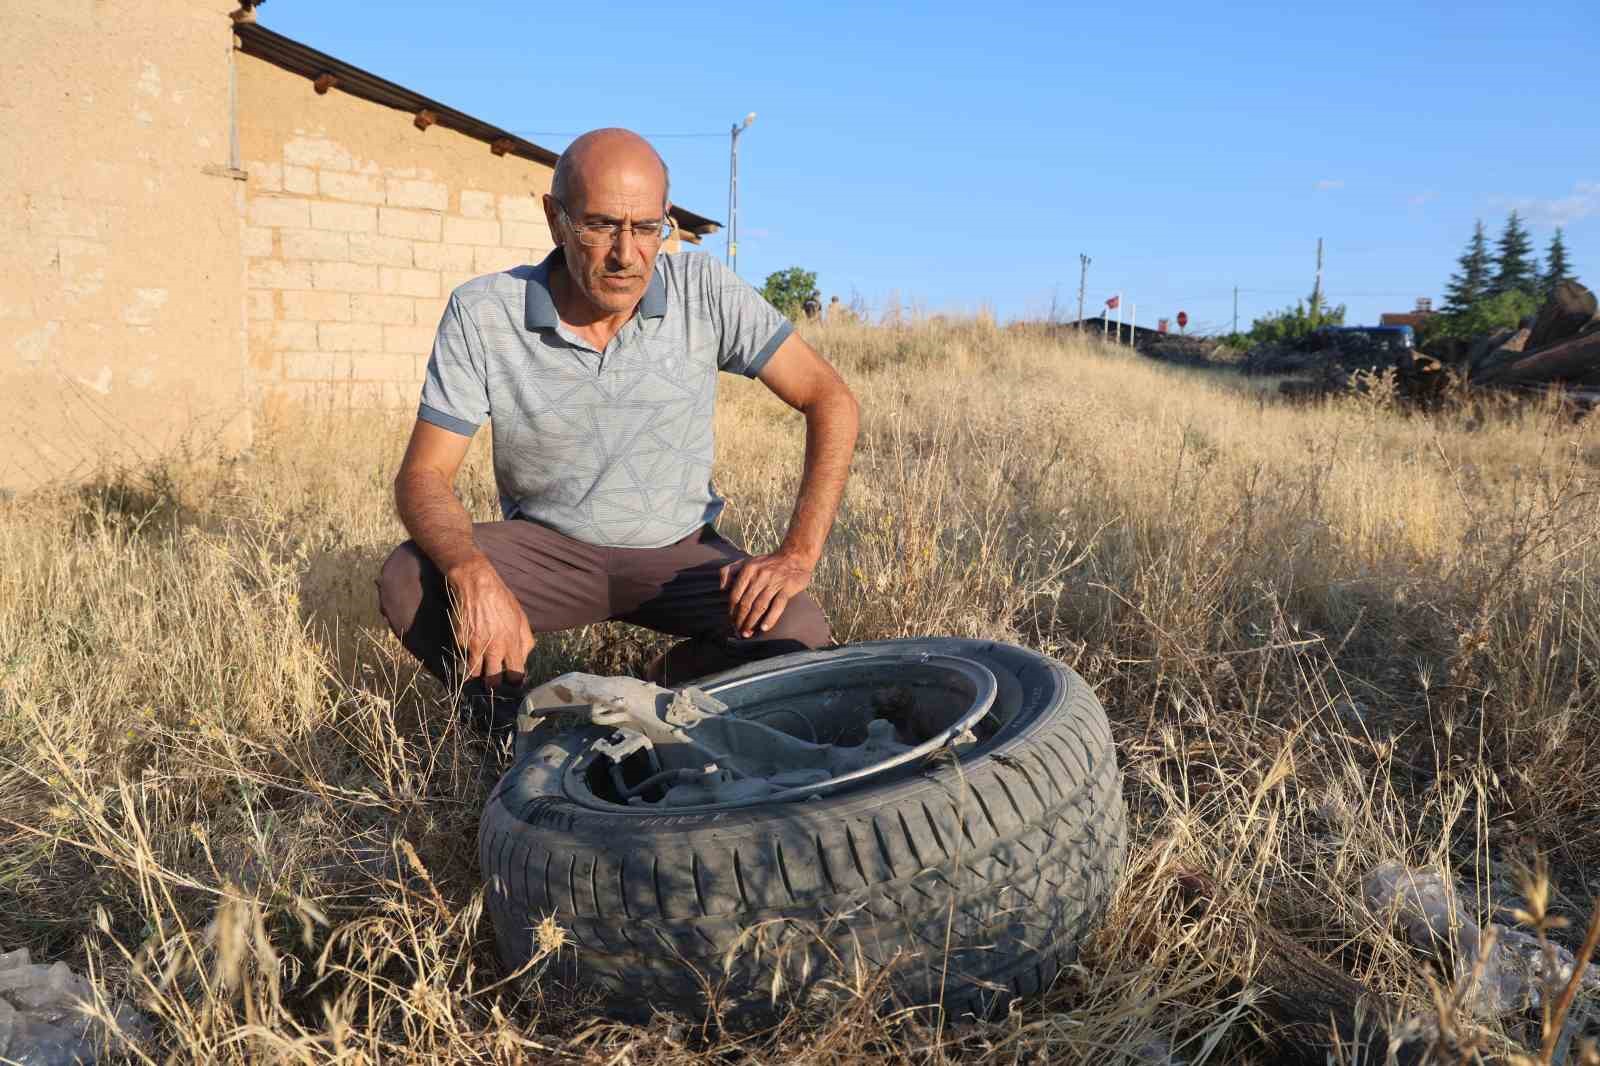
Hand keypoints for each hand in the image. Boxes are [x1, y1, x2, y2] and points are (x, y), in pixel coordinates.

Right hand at [444, 556, 535, 689]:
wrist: (476, 585)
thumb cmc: (502, 600)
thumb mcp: (521, 618)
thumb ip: (526, 641)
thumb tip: (524, 659)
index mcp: (512, 643)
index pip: (515, 675)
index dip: (515, 683)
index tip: (512, 685)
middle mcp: (493, 648)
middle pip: (493, 681)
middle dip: (493, 685)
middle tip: (493, 685)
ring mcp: (474, 646)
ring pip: (474, 674)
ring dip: (477, 676)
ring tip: (478, 677)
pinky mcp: (459, 641)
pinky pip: (462, 656)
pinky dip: (465, 656)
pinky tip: (469, 649)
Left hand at [720, 551, 814, 638]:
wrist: (795, 556)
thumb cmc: (768, 563)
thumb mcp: (747, 561)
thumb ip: (730, 571)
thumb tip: (722, 589)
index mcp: (748, 569)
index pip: (736, 594)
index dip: (732, 611)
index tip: (731, 622)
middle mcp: (760, 575)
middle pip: (746, 603)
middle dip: (740, 620)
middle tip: (739, 632)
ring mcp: (775, 581)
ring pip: (760, 606)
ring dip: (752, 622)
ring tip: (748, 633)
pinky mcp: (788, 587)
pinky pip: (778, 605)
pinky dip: (771, 618)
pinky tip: (764, 628)